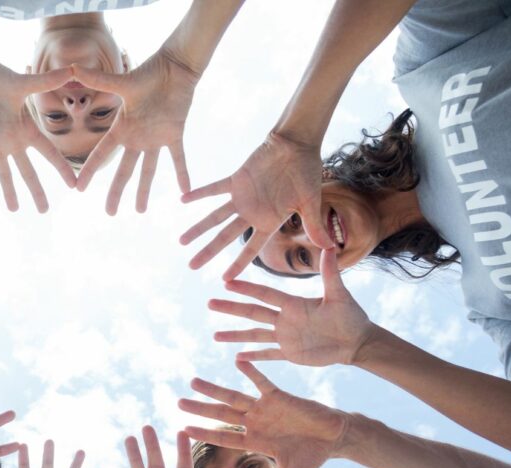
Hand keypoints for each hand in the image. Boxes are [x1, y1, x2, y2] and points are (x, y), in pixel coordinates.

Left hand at [0, 57, 77, 211]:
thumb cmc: (1, 77)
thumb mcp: (26, 83)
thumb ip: (47, 81)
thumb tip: (73, 69)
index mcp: (27, 130)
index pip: (49, 154)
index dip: (61, 169)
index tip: (73, 185)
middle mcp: (13, 141)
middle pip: (27, 171)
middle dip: (36, 191)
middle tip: (44, 211)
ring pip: (4, 173)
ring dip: (8, 191)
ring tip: (14, 210)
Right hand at [72, 49, 197, 213]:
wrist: (175, 67)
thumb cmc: (148, 72)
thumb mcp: (122, 82)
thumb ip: (98, 79)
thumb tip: (72, 68)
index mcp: (121, 128)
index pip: (101, 154)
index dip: (91, 171)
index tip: (79, 188)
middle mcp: (136, 137)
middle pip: (124, 170)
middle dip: (117, 192)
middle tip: (110, 213)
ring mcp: (155, 138)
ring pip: (148, 170)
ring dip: (144, 190)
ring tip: (140, 211)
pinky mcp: (174, 134)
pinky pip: (178, 158)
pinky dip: (182, 173)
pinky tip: (185, 191)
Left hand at [178, 361, 350, 467]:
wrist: (334, 438)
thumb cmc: (312, 457)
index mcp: (255, 441)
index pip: (223, 437)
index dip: (204, 434)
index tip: (183, 430)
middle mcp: (255, 422)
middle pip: (221, 415)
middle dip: (200, 409)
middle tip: (177, 402)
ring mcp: (265, 408)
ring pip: (234, 397)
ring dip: (214, 389)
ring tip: (193, 381)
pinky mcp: (280, 396)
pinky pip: (262, 381)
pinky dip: (251, 371)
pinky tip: (236, 361)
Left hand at [180, 131, 330, 278]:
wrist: (297, 145)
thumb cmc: (307, 173)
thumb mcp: (311, 202)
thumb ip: (314, 225)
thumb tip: (329, 248)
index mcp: (269, 221)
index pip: (251, 248)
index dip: (238, 264)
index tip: (224, 280)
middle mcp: (252, 213)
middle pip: (225, 237)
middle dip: (209, 252)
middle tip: (191, 267)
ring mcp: (243, 197)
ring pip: (215, 217)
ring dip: (198, 228)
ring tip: (181, 242)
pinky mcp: (236, 180)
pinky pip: (214, 188)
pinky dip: (199, 193)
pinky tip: (182, 200)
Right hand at [212, 249, 376, 366]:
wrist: (357, 341)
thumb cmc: (351, 316)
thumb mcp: (339, 294)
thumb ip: (330, 273)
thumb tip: (330, 245)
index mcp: (293, 304)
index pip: (264, 294)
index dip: (246, 289)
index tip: (227, 282)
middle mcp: (285, 319)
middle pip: (252, 313)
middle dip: (231, 309)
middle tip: (210, 304)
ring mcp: (285, 337)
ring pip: (254, 335)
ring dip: (235, 335)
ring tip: (215, 335)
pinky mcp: (290, 353)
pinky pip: (268, 355)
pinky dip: (254, 357)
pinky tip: (238, 358)